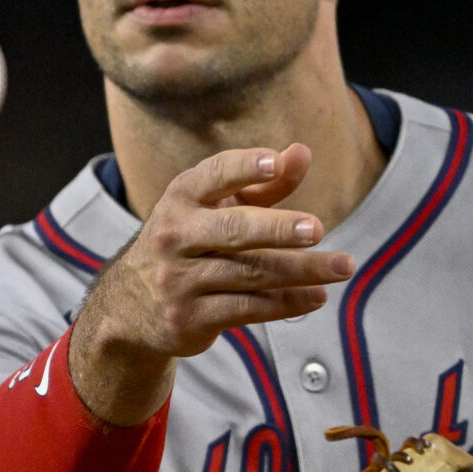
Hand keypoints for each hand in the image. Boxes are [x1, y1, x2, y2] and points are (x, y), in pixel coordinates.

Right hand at [70, 144, 353, 424]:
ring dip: (301, 271)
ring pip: (250, 274)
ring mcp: (179, 280)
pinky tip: (317, 296)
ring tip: (342, 266)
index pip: (213, 176)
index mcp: (181, 199)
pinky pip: (247, 309)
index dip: (242, 168)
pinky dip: (286, 303)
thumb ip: (262, 184)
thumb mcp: (215, 209)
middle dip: (278, 228)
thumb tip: (302, 153)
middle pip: (233, 230)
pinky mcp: (189, 318)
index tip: (273, 162)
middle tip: (319, 228)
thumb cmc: (189, 243)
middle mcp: (174, 236)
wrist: (129, 308)